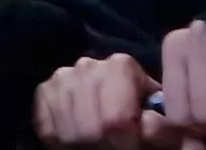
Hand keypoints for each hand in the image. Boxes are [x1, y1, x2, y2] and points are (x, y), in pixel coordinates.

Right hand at [32, 54, 157, 147]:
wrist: (120, 113)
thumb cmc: (144, 119)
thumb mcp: (162, 122)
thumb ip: (161, 127)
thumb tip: (146, 124)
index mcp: (121, 65)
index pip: (116, 119)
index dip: (126, 142)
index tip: (133, 146)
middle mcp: (87, 64)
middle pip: (92, 126)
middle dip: (105, 145)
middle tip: (115, 146)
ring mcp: (62, 77)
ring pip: (67, 131)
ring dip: (83, 145)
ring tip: (98, 142)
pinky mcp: (43, 91)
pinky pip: (46, 128)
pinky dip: (61, 141)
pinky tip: (78, 137)